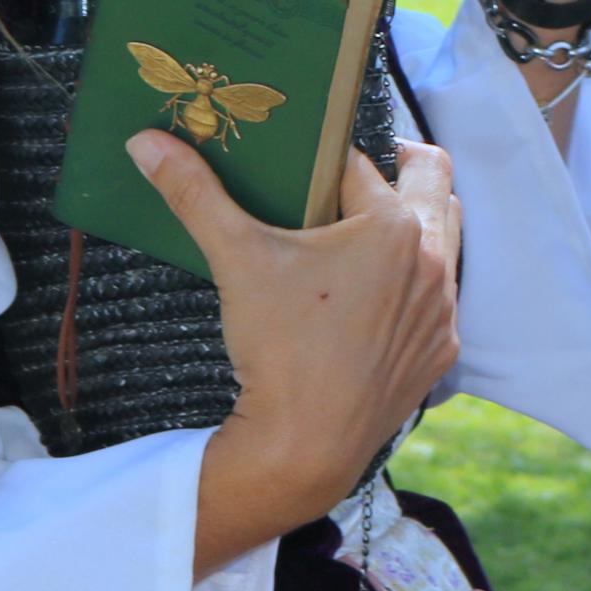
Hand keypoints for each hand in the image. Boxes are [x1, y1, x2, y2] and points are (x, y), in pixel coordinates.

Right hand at [135, 133, 459, 531]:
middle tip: (347, 184)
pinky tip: (374, 297)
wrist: (303, 448)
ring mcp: (443, 309)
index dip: (328, 162)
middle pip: (429, 182)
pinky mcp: (440, 350)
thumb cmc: (278, 350)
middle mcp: (434, 261)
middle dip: (395, 173)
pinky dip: (414, 286)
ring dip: (412, 226)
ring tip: (362, 235)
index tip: (304, 169)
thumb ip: (195, 194)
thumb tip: (147, 143)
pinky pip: (439, 298)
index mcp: (395, 226)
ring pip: (443, 238)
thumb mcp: (237, 259)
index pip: (360, 166)